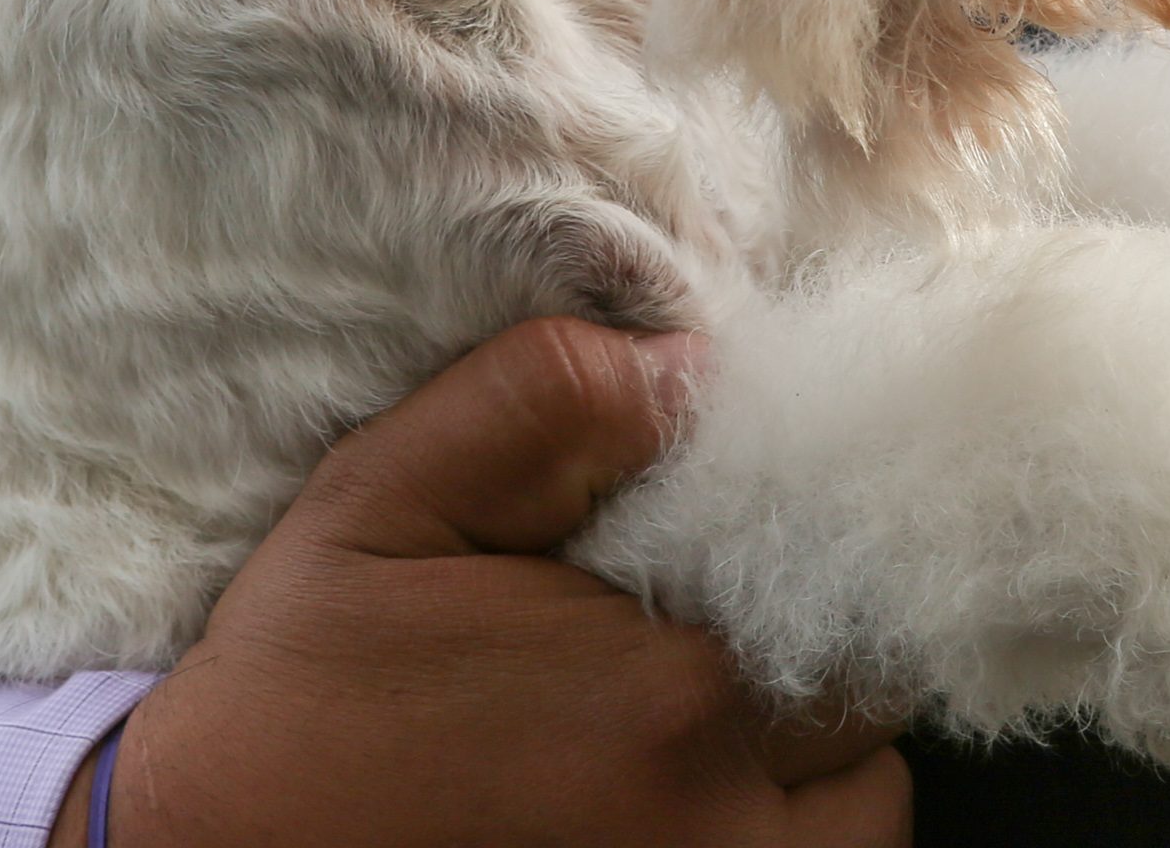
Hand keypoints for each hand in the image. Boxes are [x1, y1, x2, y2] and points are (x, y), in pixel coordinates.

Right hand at [45, 318, 908, 847]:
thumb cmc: (298, 697)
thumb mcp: (384, 500)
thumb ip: (542, 403)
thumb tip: (694, 366)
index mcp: (672, 698)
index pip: (857, 593)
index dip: (816, 543)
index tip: (745, 535)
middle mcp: (719, 824)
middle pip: (871, 710)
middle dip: (814, 647)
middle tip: (701, 623)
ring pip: (862, 808)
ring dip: (812, 757)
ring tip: (692, 718)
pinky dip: (779, 826)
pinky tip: (682, 790)